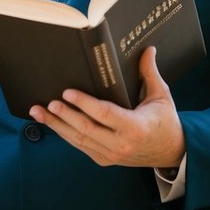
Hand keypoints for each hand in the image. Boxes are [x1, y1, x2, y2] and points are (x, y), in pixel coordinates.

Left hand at [29, 47, 184, 168]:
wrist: (172, 152)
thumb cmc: (165, 121)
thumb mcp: (161, 96)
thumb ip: (150, 73)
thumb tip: (148, 49)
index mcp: (135, 127)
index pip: (104, 114)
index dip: (84, 103)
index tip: (67, 92)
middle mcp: (121, 145)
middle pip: (86, 129)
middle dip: (64, 115)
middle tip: (48, 102)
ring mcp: (111, 155)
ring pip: (78, 140)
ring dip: (56, 125)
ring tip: (38, 111)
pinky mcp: (104, 160)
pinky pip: (80, 146)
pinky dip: (64, 134)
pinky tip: (51, 123)